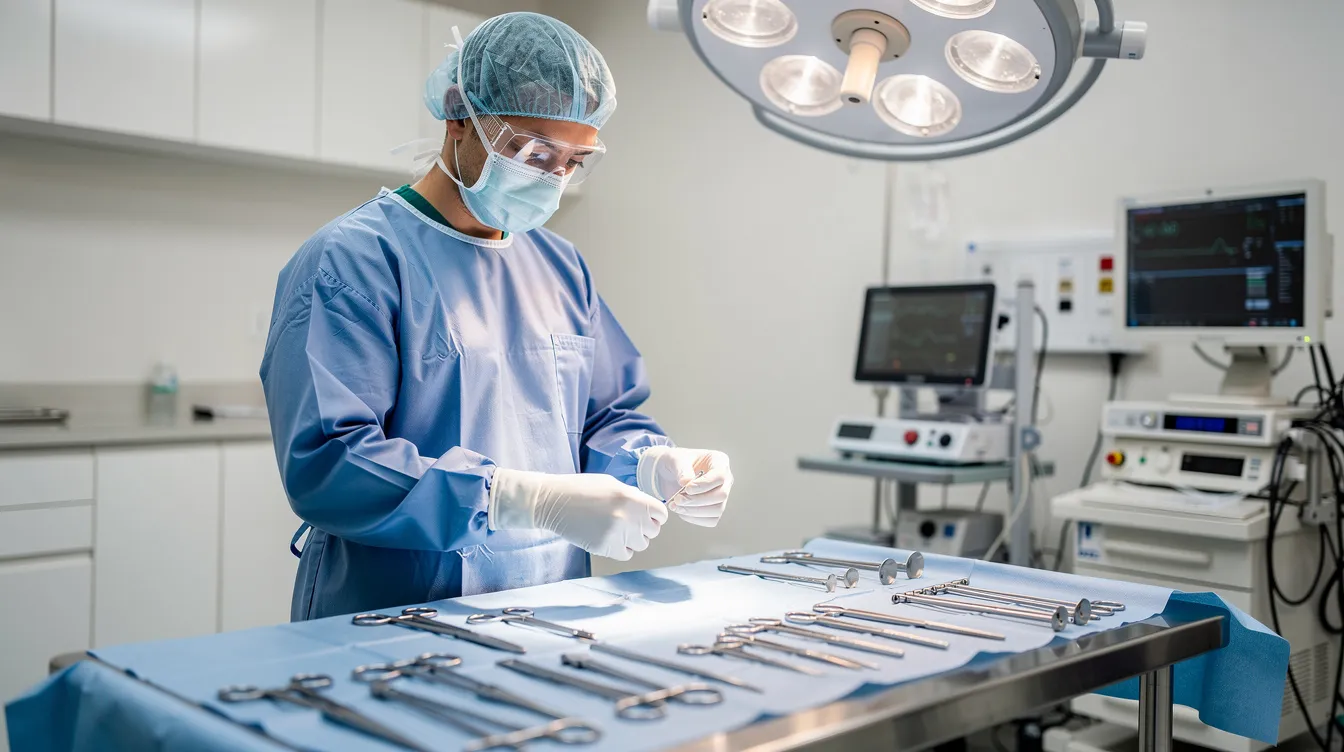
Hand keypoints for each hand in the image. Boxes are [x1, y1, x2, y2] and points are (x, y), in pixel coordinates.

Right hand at [489, 469, 667, 560]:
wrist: (554, 502)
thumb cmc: (582, 489)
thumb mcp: (612, 484)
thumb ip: (634, 496)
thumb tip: (648, 509)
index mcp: (632, 498)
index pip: (661, 515)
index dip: (654, 515)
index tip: (645, 515)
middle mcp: (628, 518)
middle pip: (653, 531)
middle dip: (643, 527)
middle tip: (627, 522)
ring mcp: (617, 535)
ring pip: (641, 545)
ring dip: (632, 539)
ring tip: (616, 529)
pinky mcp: (605, 548)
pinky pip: (626, 554)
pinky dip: (621, 549)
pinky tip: (609, 538)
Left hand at [637, 447, 732, 527]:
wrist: (668, 473)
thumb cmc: (675, 462)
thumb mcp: (675, 459)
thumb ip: (681, 469)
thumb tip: (687, 482)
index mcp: (719, 461)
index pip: (720, 475)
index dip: (705, 484)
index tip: (687, 488)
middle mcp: (724, 480)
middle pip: (721, 495)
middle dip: (697, 500)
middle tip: (678, 499)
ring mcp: (720, 496)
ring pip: (717, 510)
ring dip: (694, 511)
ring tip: (676, 505)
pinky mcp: (714, 509)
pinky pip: (710, 520)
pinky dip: (694, 518)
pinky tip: (681, 511)